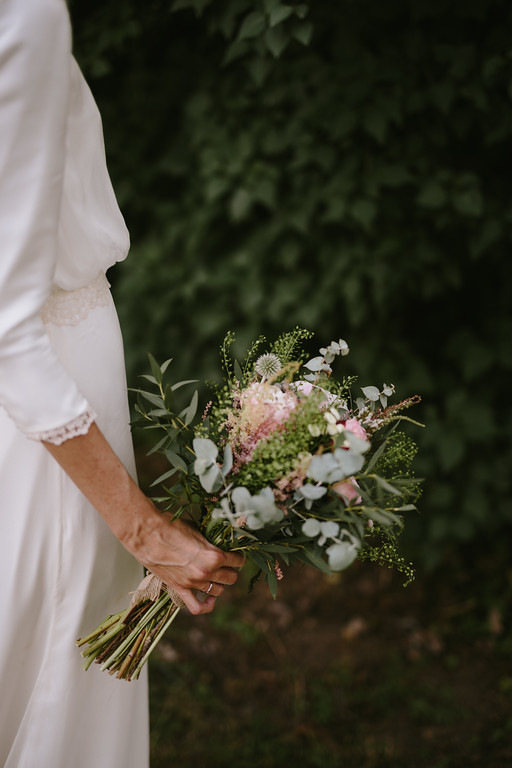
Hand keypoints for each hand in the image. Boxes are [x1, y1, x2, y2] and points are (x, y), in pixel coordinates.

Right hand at [130, 512, 244, 614]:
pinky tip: (209, 599)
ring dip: (219, 583)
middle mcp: (206, 572)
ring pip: (218, 591)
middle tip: (226, 564)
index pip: (238, 561)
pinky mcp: (179, 589)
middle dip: (231, 570)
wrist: (147, 533)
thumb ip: (211, 543)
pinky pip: (197, 606)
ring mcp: (193, 583)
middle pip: (231, 578)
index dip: (238, 557)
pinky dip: (206, 606)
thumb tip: (220, 545)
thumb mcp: (199, 531)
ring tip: (216, 575)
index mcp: (214, 556)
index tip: (236, 555)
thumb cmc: (171, 526)